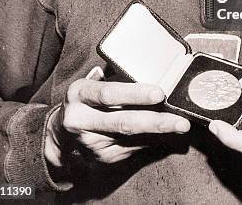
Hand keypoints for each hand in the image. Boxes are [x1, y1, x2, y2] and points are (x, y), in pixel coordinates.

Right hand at [44, 75, 189, 179]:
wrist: (60, 133)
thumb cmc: (86, 100)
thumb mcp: (94, 85)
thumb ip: (119, 83)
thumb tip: (156, 83)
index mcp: (80, 93)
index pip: (109, 94)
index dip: (135, 94)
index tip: (159, 94)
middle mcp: (81, 119)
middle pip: (122, 122)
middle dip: (155, 121)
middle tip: (179, 119)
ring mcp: (91, 143)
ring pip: (130, 138)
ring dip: (159, 132)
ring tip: (180, 126)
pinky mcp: (102, 158)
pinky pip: (133, 148)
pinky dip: (152, 141)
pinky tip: (167, 135)